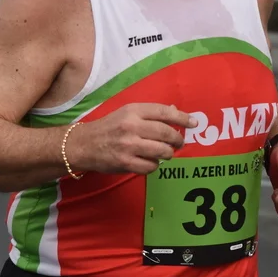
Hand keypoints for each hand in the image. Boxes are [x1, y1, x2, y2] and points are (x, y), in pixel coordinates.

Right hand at [68, 103, 195, 174]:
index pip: (165, 112)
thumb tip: (175, 110)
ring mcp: (129, 145)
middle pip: (167, 133)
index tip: (193, 123)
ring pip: (162, 151)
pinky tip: (150, 162)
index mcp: (133, 111)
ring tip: (165, 153)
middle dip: (178, 140)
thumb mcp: (127, 112)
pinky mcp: (126, 162)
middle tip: (179, 143)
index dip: (182, 118)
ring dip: (168, 154)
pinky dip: (154, 165)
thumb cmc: (110, 127)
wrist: (84, 144)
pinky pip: (151, 166)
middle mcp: (132, 126)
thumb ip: (151, 112)